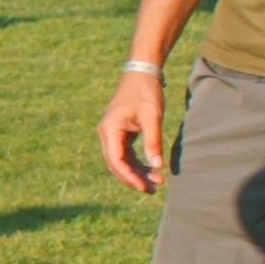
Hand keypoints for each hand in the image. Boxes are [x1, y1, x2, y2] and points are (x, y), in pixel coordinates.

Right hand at [98, 69, 167, 194]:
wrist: (142, 74)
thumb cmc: (146, 92)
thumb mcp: (153, 117)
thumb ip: (153, 142)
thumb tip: (157, 166)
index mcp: (110, 129)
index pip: (115, 160)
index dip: (129, 176)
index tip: (144, 187)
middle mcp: (107, 133)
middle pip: (116, 164)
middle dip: (133, 178)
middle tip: (152, 189)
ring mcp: (112, 133)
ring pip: (120, 160)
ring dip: (135, 172)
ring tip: (155, 183)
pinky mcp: (120, 132)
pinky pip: (125, 153)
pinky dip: (136, 163)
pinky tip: (151, 170)